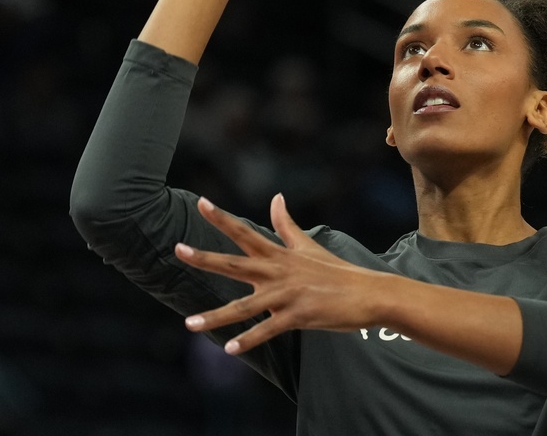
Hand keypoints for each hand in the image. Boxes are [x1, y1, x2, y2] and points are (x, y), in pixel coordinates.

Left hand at [175, 193, 386, 354]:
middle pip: (235, 264)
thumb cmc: (337, 271)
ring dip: (216, 315)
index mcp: (280, 254)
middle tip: (178, 249)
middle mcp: (279, 271)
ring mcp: (287, 294)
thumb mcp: (309, 245)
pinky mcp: (298, 316)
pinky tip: (230, 349)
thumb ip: (286, 224)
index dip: (222, 218)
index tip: (201, 203)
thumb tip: (275, 197)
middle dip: (205, 258)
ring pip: (244, 306)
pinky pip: (267, 330)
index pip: (245, 233)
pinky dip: (248, 340)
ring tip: (189, 324)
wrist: (369, 293)